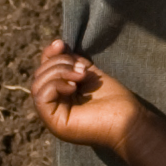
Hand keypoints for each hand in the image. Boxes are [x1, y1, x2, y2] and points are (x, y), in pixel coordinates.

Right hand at [31, 41, 149, 163]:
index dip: (49, 55)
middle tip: (81, 69)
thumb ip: (71, 62)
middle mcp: (53, 107)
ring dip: (59, 73)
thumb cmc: (114, 99)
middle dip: (58, 64)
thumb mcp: (87, 73)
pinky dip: (56, 85)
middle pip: (39, 75)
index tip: (61, 43)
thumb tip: (57, 44)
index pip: (43, 71)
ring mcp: (52, 116)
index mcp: (60, 96)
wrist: (128, 118)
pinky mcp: (53, 122)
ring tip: (80, 76)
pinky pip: (41, 96)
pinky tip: (74, 87)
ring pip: (37, 85)